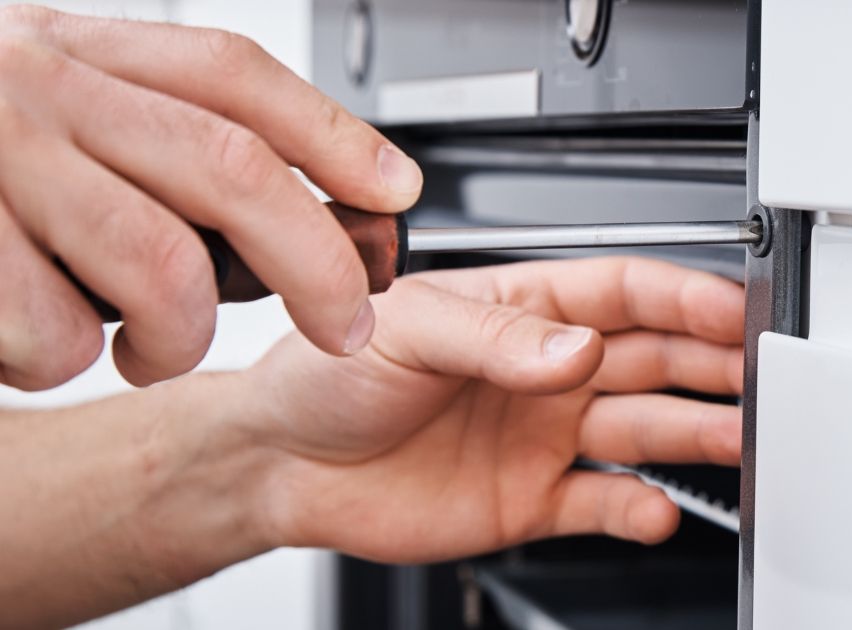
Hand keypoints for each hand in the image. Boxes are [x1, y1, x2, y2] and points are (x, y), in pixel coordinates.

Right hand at [0, 6, 422, 389]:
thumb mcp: (44, 111)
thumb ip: (146, 135)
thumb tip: (289, 201)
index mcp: (74, 51)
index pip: (233, 75)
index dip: (333, 135)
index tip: (397, 189)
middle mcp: (39, 85)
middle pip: (235, 168)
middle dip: (317, 264)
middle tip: (344, 324)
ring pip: (163, 263)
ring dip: (182, 335)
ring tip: (157, 349)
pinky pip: (59, 330)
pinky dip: (70, 361)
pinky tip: (48, 347)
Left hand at [243, 258, 744, 561]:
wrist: (284, 462)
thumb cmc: (329, 371)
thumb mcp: (408, 327)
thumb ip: (498, 338)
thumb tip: (578, 348)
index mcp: (523, 311)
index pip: (624, 293)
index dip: (683, 297)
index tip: (730, 308)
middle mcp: (546, 371)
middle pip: (654, 358)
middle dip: (711, 363)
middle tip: (759, 374)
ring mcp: (544, 434)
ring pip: (644, 428)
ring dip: (695, 433)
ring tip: (737, 439)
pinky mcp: (532, 497)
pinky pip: (601, 501)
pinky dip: (635, 509)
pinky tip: (655, 511)